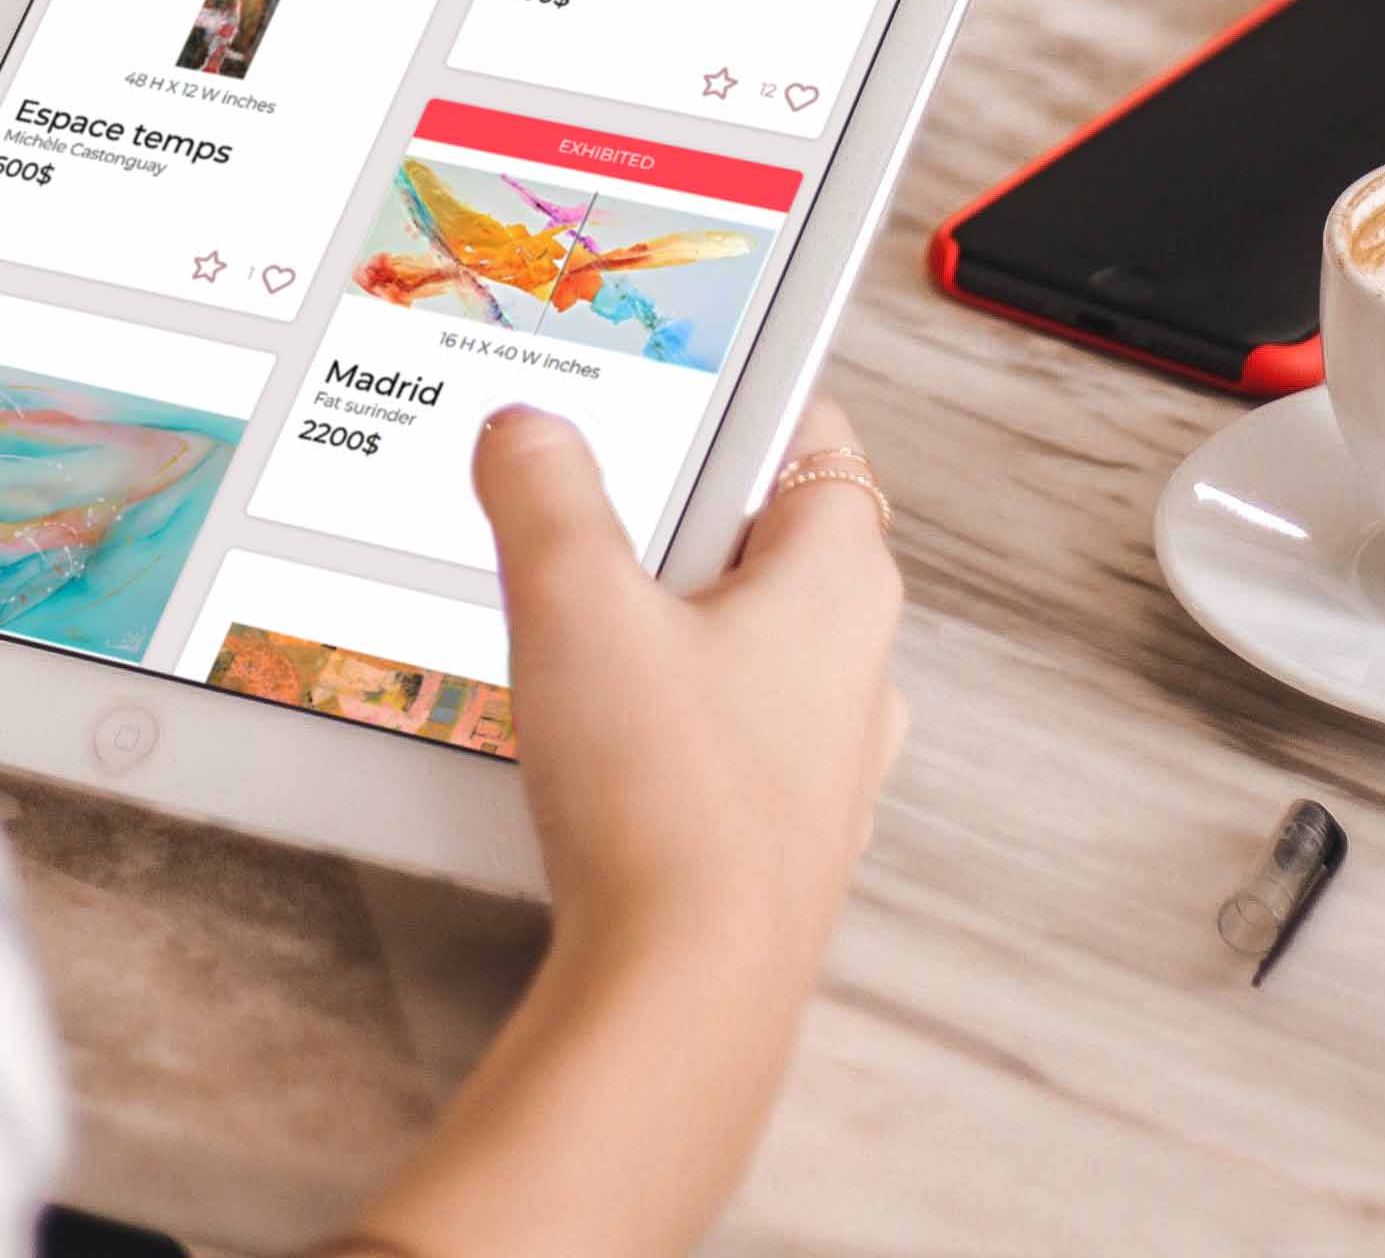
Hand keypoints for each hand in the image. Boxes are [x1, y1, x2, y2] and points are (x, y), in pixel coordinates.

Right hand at [478, 388, 902, 1005]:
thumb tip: (527, 431)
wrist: (684, 1000)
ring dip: (666, 626)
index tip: (661, 383)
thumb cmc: (666, 800)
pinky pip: (725, 736)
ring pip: (744, 645)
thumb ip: (544, 492)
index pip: (812, 434)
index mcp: (842, 580)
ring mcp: (826, 762)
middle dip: (674, 518)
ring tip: (573, 630)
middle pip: (767, 539)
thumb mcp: (575, 601)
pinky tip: (591, 741)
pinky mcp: (779, 837)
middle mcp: (857, 667)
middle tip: (585, 511)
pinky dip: (665, 719)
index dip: (734, 396)